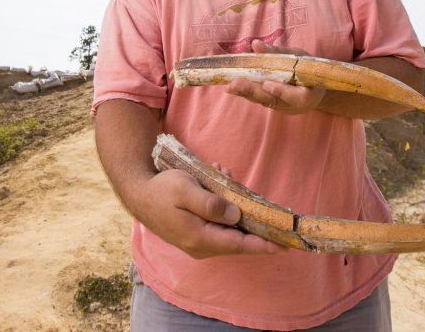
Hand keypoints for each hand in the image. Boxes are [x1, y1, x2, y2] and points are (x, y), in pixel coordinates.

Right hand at [138, 168, 286, 258]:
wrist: (139, 195)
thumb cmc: (162, 190)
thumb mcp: (186, 189)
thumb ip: (211, 203)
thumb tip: (236, 216)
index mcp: (199, 238)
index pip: (239, 244)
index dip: (263, 245)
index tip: (285, 246)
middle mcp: (201, 246)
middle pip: (238, 240)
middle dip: (254, 223)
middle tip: (274, 213)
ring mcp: (198, 243)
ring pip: (229, 230)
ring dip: (237, 209)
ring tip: (228, 178)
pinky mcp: (196, 236)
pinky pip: (219, 225)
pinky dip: (225, 208)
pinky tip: (220, 182)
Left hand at [225, 39, 325, 114]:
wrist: (316, 89)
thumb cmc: (308, 69)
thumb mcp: (298, 57)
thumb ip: (278, 53)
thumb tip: (255, 44)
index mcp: (308, 94)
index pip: (296, 97)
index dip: (281, 91)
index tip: (268, 84)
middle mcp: (293, 105)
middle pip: (272, 100)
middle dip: (252, 91)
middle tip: (233, 85)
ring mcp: (282, 108)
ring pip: (262, 101)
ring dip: (244, 93)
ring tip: (229, 86)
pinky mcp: (272, 106)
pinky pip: (259, 98)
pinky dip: (246, 92)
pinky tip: (232, 86)